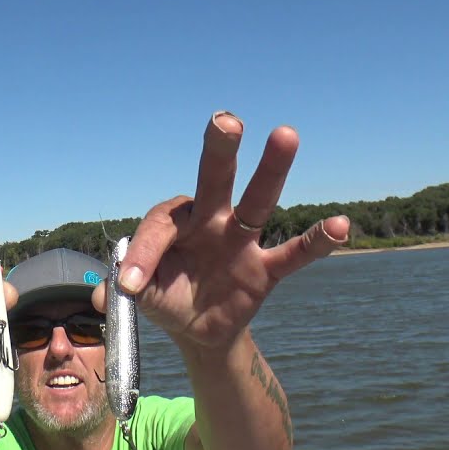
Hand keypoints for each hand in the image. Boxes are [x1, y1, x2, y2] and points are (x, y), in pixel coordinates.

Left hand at [94, 111, 349, 351]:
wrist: (197, 329)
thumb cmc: (166, 297)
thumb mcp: (142, 297)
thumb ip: (127, 287)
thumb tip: (108, 291)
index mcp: (173, 224)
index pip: (159, 228)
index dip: (143, 254)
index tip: (132, 286)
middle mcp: (210, 220)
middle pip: (215, 179)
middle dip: (219, 150)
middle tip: (225, 120)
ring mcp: (241, 240)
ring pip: (258, 200)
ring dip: (272, 169)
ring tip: (286, 134)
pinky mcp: (266, 268)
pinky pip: (295, 252)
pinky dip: (317, 240)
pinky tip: (340, 224)